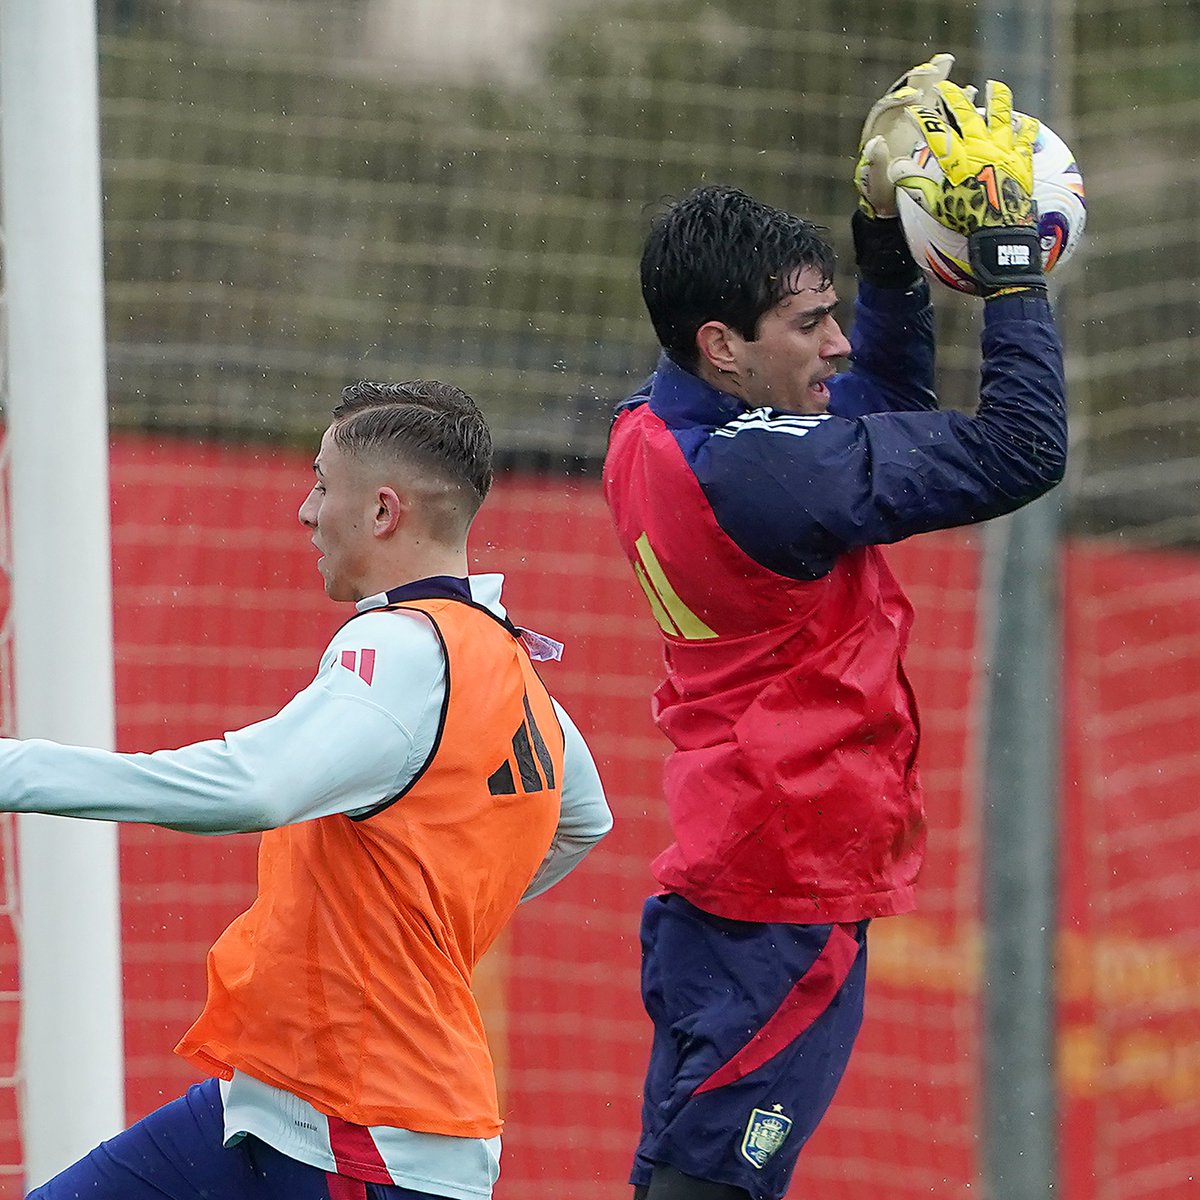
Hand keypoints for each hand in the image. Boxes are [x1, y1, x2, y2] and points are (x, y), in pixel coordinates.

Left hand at [854, 53, 954, 218]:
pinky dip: (954, 101)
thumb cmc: (881, 195)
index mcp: (882, 132)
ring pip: (926, 97)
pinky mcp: (932, 133)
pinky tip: (970, 90)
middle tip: (936, 63)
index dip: (901, 99)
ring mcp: (915, 125)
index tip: (913, 94)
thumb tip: (876, 143)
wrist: (892, 204)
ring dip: (937, 80)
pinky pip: (943, 111)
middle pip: (909, 92)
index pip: (890, 106)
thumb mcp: (875, 185)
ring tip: (946, 61)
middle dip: (922, 78)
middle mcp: (898, 124)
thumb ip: (875, 165)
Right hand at [890, 79, 1044, 291]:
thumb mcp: (936, 206)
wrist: (1001, 233)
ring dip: (996, 98)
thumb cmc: (966, 223)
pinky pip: (1026, 137)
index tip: (914, 109)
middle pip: (965, 113)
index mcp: (956, 160)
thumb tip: (895, 169)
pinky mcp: (1021, 160)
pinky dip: (1025, 127)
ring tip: (993, 86)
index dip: (922, 118)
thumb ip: (916, 185)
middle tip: (945, 86)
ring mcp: (1002, 151)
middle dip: (953, 96)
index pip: (934, 131)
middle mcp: (979, 148)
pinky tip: (1025, 120)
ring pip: (1000, 115)